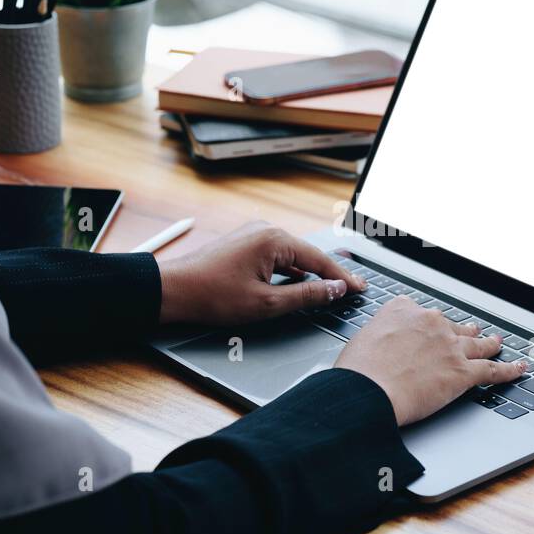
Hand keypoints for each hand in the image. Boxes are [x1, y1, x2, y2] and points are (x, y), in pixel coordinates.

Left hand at [156, 221, 364, 324]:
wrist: (172, 290)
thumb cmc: (212, 296)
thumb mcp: (266, 303)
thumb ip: (306, 296)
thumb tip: (334, 290)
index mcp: (274, 240)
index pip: (320, 260)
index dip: (343, 278)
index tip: (361, 288)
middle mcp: (266, 231)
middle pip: (308, 255)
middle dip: (329, 274)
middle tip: (352, 290)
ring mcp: (254, 235)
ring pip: (293, 256)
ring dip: (309, 273)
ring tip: (329, 289)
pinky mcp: (244, 244)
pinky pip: (277, 256)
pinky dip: (290, 271)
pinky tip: (297, 284)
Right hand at [334, 297, 526, 425]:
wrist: (367, 389)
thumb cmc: (358, 371)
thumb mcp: (361, 339)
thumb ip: (378, 337)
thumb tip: (378, 348)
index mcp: (403, 310)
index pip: (421, 312)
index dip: (427, 324)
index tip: (429, 328)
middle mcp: (430, 322)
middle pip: (452, 326)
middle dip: (461, 331)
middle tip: (470, 332)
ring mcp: (449, 346)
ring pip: (477, 343)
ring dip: (490, 343)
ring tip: (497, 343)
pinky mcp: (462, 372)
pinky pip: (492, 370)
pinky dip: (509, 370)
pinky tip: (518, 369)